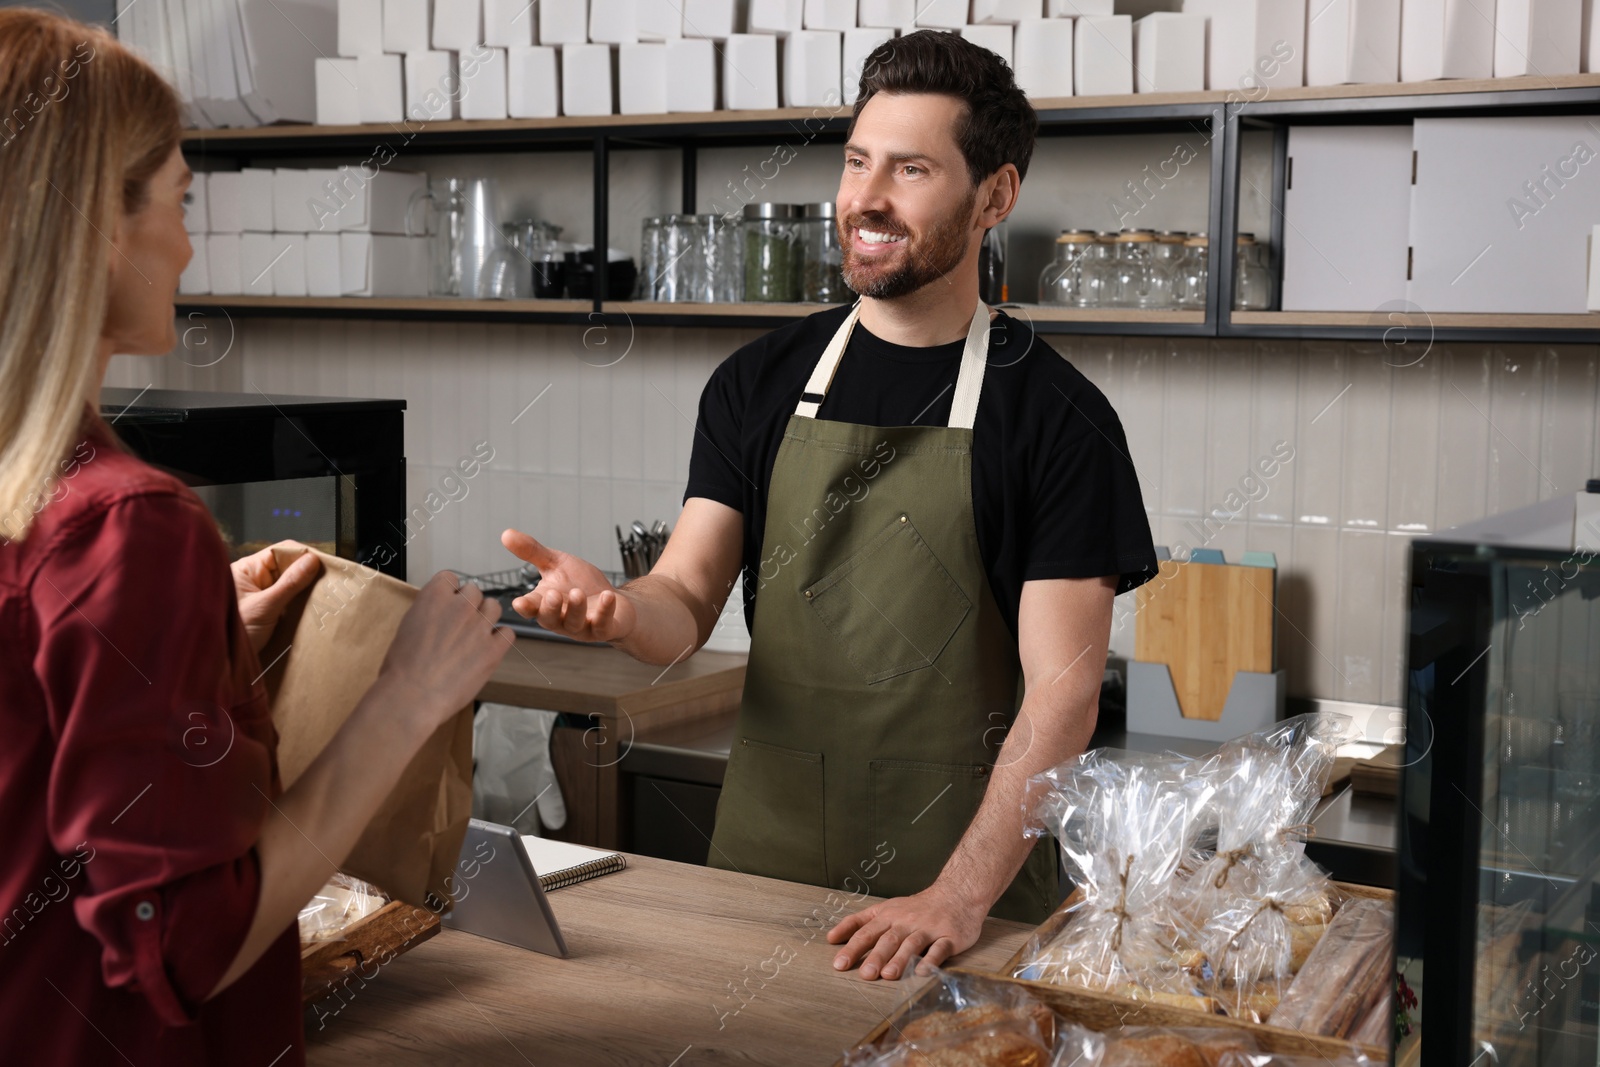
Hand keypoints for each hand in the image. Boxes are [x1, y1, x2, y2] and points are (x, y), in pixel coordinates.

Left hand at [232, 542, 321, 653]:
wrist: (217, 662)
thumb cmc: (232, 632)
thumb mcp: (264, 606)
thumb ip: (289, 583)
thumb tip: (312, 560)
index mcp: (247, 569)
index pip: (281, 551)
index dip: (303, 556)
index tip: (324, 565)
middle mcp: (254, 579)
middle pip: (288, 567)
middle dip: (307, 575)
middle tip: (328, 584)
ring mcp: (261, 596)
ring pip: (290, 585)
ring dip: (304, 592)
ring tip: (323, 598)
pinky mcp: (268, 612)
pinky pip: (289, 602)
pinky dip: (300, 605)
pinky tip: (311, 610)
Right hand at [379, 571, 510, 730]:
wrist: (412, 695)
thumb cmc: (402, 667)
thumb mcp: (407, 626)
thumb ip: (429, 612)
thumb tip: (440, 612)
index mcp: (434, 596)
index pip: (451, 578)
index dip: (450, 592)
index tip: (448, 603)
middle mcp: (460, 606)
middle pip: (474, 591)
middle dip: (469, 605)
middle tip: (460, 625)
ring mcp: (479, 626)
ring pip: (494, 607)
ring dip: (487, 618)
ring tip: (475, 636)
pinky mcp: (494, 648)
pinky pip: (508, 632)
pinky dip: (500, 640)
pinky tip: (488, 649)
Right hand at [500, 527, 636, 643]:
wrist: (612, 598)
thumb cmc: (580, 583)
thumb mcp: (556, 564)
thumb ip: (532, 552)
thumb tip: (505, 534)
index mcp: (545, 604)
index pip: (531, 608)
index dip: (525, 607)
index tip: (520, 603)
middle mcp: (561, 619)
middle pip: (550, 619)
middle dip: (550, 608)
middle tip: (553, 594)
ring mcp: (582, 627)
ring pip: (575, 623)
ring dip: (576, 609)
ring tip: (578, 593)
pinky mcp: (604, 630)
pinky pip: (603, 625)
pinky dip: (605, 611)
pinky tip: (607, 596)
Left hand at [826, 884, 985, 980]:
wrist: (956, 894)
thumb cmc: (916, 907)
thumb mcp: (884, 908)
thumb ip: (858, 922)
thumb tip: (830, 938)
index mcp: (889, 916)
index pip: (867, 932)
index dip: (852, 947)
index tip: (839, 963)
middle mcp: (906, 922)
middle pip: (888, 939)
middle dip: (875, 956)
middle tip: (865, 974)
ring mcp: (928, 929)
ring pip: (912, 944)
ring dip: (900, 959)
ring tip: (889, 975)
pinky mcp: (948, 937)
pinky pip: (939, 949)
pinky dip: (931, 960)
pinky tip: (922, 971)